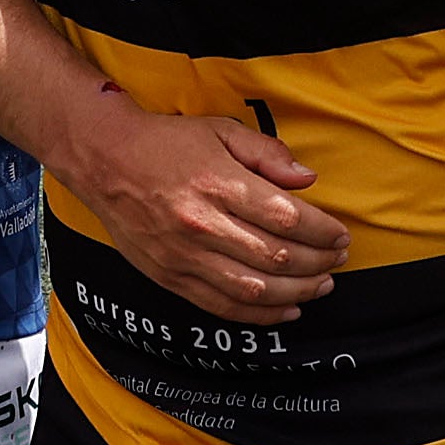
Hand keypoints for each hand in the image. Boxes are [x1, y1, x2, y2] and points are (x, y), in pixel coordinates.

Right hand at [63, 95, 350, 324]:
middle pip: (275, 256)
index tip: (341, 235)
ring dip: (296, 293)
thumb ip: (268, 154)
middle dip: (317, 263)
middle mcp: (203, 224)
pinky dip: (258, 314)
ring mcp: (184, 256)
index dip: (322, 232)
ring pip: (253, 288)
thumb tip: (308, 178)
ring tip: (321, 287)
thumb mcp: (222, 130)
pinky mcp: (170, 277)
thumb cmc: (167, 142)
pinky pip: (221, 305)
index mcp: (220, 184)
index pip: (287, 217)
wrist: (103, 159)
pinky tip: (285, 311)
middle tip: (338, 261)